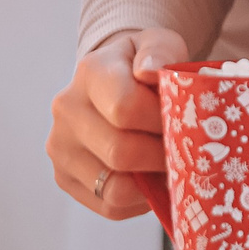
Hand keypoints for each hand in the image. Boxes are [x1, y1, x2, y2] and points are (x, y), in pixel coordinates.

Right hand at [47, 27, 186, 218]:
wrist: (113, 79)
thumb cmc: (143, 66)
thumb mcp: (160, 44)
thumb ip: (160, 52)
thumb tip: (149, 73)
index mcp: (91, 73)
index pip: (125, 108)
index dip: (164, 121)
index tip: (188, 121)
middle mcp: (67, 110)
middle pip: (120, 152)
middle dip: (163, 155)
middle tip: (187, 149)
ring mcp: (61, 148)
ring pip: (114, 187)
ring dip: (152, 181)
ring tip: (170, 163)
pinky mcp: (64, 178)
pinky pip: (108, 205)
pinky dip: (138, 198)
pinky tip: (151, 177)